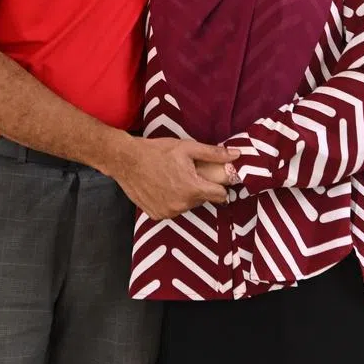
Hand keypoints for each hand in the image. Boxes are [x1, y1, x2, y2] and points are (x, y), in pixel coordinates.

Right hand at [108, 136, 240, 220]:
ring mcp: (168, 213)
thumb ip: (213, 153)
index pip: (220, 195)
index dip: (220, 185)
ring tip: (172, 177)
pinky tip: (161, 186)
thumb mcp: (187, 148)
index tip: (215, 178)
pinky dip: (170, 200)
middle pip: (202, 199)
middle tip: (187, 172)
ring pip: (187, 205)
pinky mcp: (157, 215)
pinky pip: (172, 210)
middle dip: (199, 187)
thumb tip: (236, 155)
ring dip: (184, 194)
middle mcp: (182, 206)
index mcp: (193, 189)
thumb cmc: (157, 151)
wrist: (126, 160)